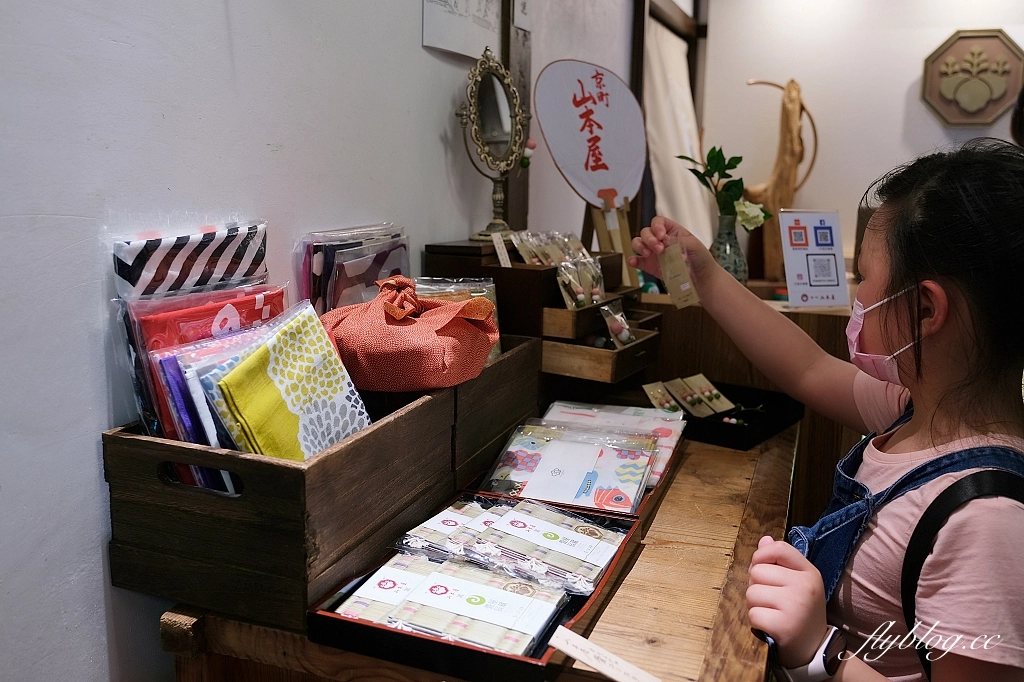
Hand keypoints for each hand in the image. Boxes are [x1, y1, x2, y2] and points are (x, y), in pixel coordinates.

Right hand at [627, 216, 716, 285]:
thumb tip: (664, 240)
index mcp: (672, 231)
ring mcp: (654, 253)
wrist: (701, 279)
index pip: (658, 222)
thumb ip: (679, 241)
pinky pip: (637, 261)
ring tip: (647, 254)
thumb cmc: (700, 259)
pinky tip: (634, 261)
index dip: (656, 226)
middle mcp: (660, 240)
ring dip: (640, 247)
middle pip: (646, 232)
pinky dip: (633, 260)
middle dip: (649, 239)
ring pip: (639, 244)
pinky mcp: (650, 266)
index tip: (661, 235)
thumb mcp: (694, 245)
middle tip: (659, 249)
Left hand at [746, 536, 828, 669]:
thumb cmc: (800, 612)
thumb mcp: (797, 583)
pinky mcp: (784, 626)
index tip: (760, 567)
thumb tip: (764, 540)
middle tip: (771, 600)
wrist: (814, 649)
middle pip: (758, 571)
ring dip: (754, 605)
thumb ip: (780, 561)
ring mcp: (795, 606)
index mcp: (809, 572)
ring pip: (751, 593)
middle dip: (756, 586)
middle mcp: (805, 586)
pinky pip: (753, 614)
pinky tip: (770, 625)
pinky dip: (756, 621)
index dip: (762, 555)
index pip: (779, 548)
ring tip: (771, 612)